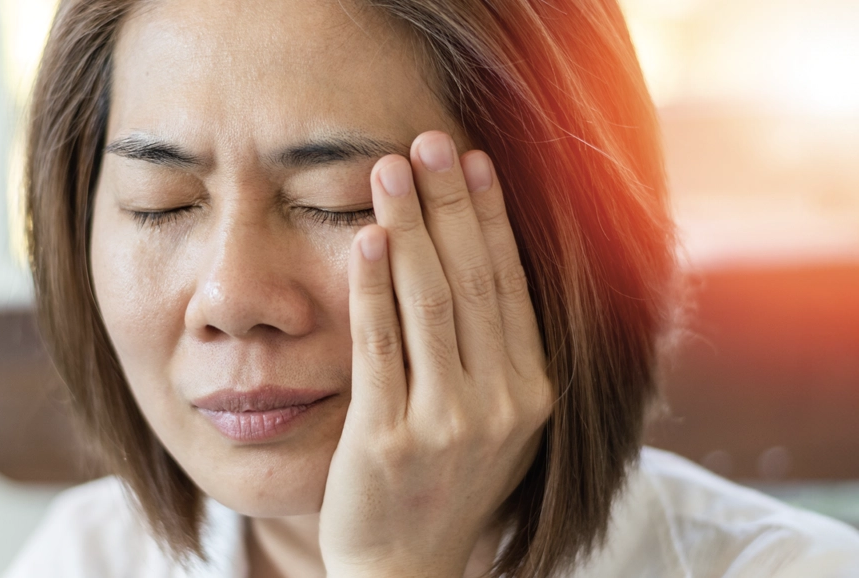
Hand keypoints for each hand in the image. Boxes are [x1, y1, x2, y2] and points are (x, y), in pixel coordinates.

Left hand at [318, 131, 553, 576]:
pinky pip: (382, 346)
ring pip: (430, 303)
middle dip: (448, 202)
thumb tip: (482, 258)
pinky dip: (374, 288)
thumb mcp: (492, 420)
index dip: (490, 217)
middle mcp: (503, 404)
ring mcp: (448, 422)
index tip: (471, 160)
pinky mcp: (390, 438)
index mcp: (533, 391)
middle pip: (473, 280)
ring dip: (410, 226)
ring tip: (388, 169)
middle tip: (426, 140)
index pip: (509, 284)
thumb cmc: (440, 484)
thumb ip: (495, 351)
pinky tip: (367, 240)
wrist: (405, 570)